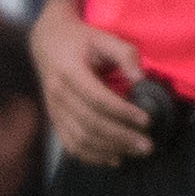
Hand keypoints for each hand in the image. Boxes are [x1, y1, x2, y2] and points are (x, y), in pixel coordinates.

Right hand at [33, 7, 153, 166]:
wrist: (47, 42)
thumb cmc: (80, 40)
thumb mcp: (103, 37)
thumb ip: (125, 54)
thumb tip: (141, 79)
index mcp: (70, 71)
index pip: (98, 98)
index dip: (123, 112)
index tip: (146, 120)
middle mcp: (58, 93)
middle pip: (90, 123)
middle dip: (121, 137)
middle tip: (147, 145)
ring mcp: (54, 110)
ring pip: (81, 138)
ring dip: (110, 149)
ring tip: (135, 152)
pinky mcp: (55, 120)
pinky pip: (71, 145)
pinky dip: (92, 156)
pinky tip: (113, 158)